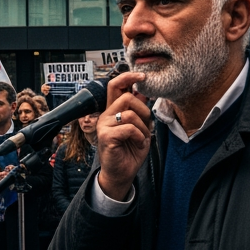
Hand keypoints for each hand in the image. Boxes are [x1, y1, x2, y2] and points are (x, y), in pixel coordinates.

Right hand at [96, 71, 152, 200]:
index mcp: (113, 111)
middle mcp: (106, 116)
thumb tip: (144, 92)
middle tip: (145, 125)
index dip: (128, 77)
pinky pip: (129, 128)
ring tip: (141, 139)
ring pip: (130, 113)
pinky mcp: (106, 136)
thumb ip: (140, 112)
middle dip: (143, 110)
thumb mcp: (140, 128)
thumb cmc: (130, 152)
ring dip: (143, 128)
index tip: (143, 76)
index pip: (115, 86)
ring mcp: (104, 125)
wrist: (122, 174)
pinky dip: (140, 137)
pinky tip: (138, 144)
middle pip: (126, 97)